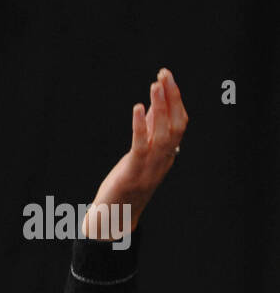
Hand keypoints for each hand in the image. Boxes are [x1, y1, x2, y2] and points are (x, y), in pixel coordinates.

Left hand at [83, 67, 187, 239]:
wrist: (113, 219)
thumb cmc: (124, 186)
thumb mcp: (140, 155)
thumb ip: (148, 133)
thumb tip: (154, 107)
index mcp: (167, 156)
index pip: (180, 123)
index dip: (176, 100)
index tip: (167, 77)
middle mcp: (163, 160)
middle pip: (176, 124)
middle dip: (172, 97)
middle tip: (165, 74)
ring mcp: (150, 167)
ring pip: (164, 132)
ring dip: (161, 106)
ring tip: (155, 85)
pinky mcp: (133, 172)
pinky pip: (141, 145)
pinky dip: (141, 125)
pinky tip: (138, 107)